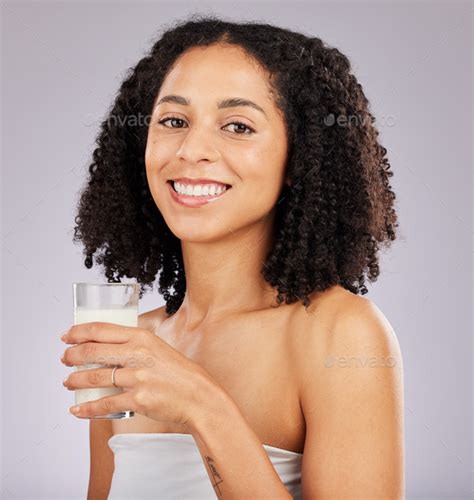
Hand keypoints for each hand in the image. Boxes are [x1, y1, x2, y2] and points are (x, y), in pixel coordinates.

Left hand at [60, 321, 214, 426]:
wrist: (199, 397)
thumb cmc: (181, 373)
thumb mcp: (159, 348)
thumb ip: (136, 346)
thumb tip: (108, 348)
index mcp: (143, 337)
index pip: (102, 329)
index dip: (79, 332)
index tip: (67, 335)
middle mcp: (138, 354)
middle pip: (93, 351)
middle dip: (72, 355)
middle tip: (65, 358)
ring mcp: (137, 377)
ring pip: (94, 377)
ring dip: (75, 380)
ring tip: (68, 382)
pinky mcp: (137, 400)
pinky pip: (105, 403)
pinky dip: (87, 408)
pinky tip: (77, 409)